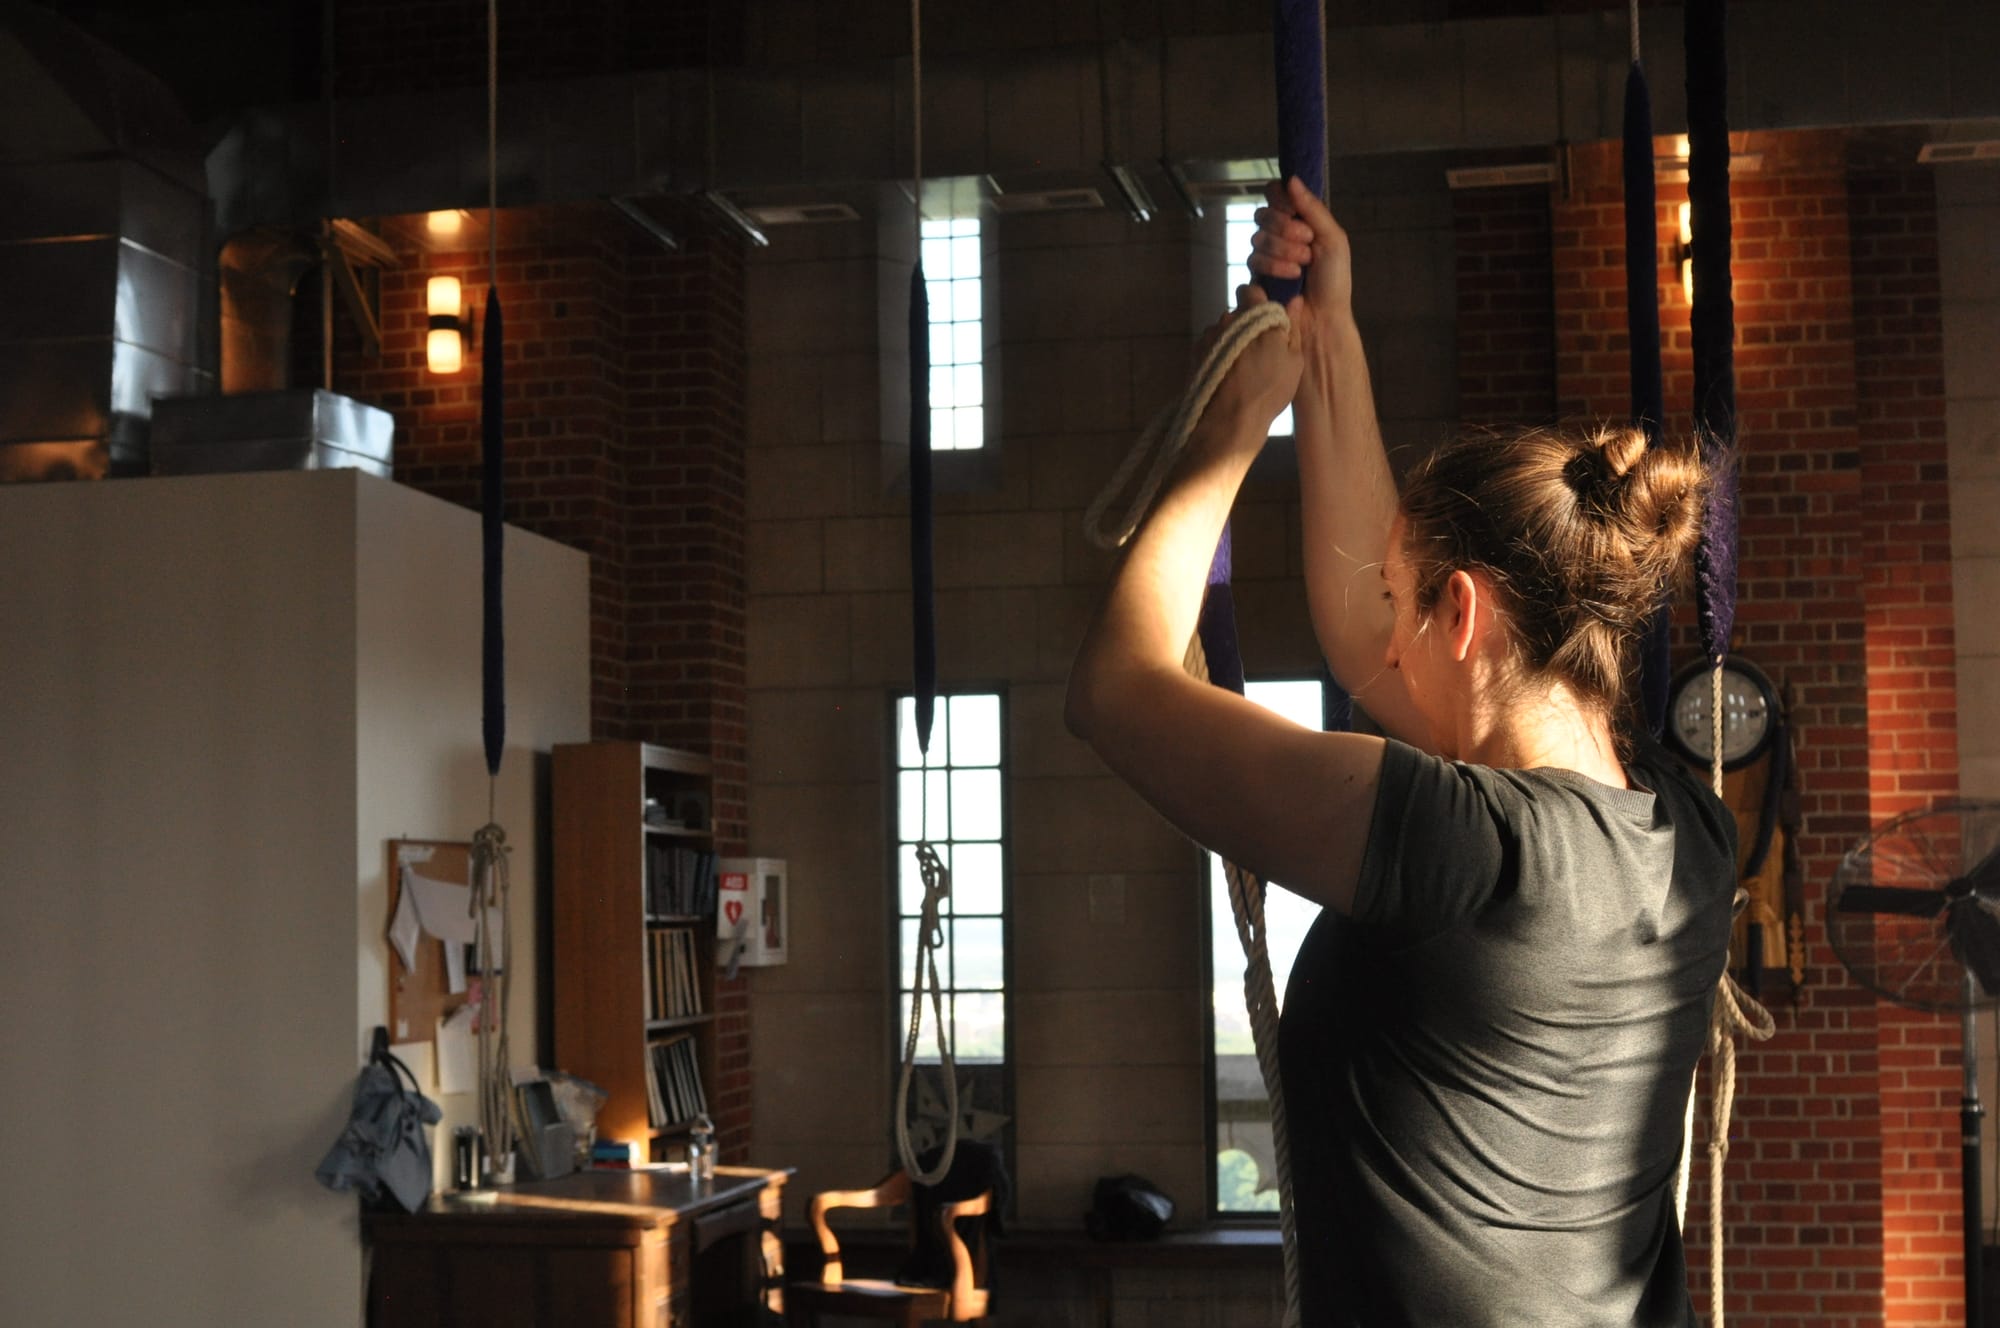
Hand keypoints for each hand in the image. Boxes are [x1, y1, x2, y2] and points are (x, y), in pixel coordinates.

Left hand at [1202, 285, 1301, 439]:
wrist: (1228, 421)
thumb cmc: (1268, 390)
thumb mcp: (1293, 360)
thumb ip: (1292, 326)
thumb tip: (1295, 300)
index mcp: (1253, 314)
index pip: (1251, 289)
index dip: (1259, 299)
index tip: (1267, 315)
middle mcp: (1227, 319)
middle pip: (1237, 313)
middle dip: (1247, 324)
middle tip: (1260, 349)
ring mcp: (1208, 336)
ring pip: (1223, 331)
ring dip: (1232, 341)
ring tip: (1242, 369)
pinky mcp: (1195, 354)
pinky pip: (1211, 347)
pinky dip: (1220, 356)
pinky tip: (1228, 377)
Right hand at [1248, 177, 1355, 370]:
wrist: (1324, 319)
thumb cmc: (1334, 281)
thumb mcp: (1333, 239)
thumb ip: (1313, 208)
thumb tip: (1291, 178)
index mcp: (1297, 222)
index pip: (1274, 194)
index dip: (1280, 201)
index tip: (1295, 212)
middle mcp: (1277, 236)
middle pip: (1262, 215)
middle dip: (1286, 231)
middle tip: (1307, 246)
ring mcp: (1264, 259)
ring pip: (1256, 240)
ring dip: (1282, 253)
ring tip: (1301, 270)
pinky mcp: (1254, 281)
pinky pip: (1250, 264)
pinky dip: (1272, 271)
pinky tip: (1289, 281)